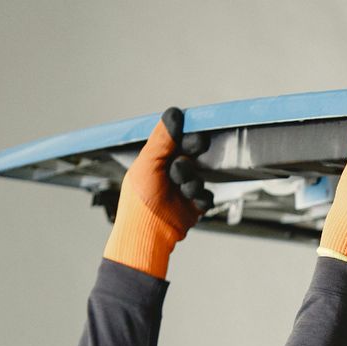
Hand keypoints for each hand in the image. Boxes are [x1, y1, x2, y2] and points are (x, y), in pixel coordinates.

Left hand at [104, 107, 213, 279]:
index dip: (186, 137)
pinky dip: (200, 198)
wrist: (148, 232)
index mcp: (155, 159)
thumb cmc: (139, 199)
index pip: (176, 140)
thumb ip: (162, 138)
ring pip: (200, 176)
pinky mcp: (194, 206)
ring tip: (182, 190)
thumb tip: (174, 112)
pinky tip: (191, 202)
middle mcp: (169, 172)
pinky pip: (207, 196)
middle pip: (191, 157)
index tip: (194, 136)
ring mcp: (182, 189)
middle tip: (185, 163)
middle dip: (190, 161)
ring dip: (192, 182)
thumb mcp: (148, 163)